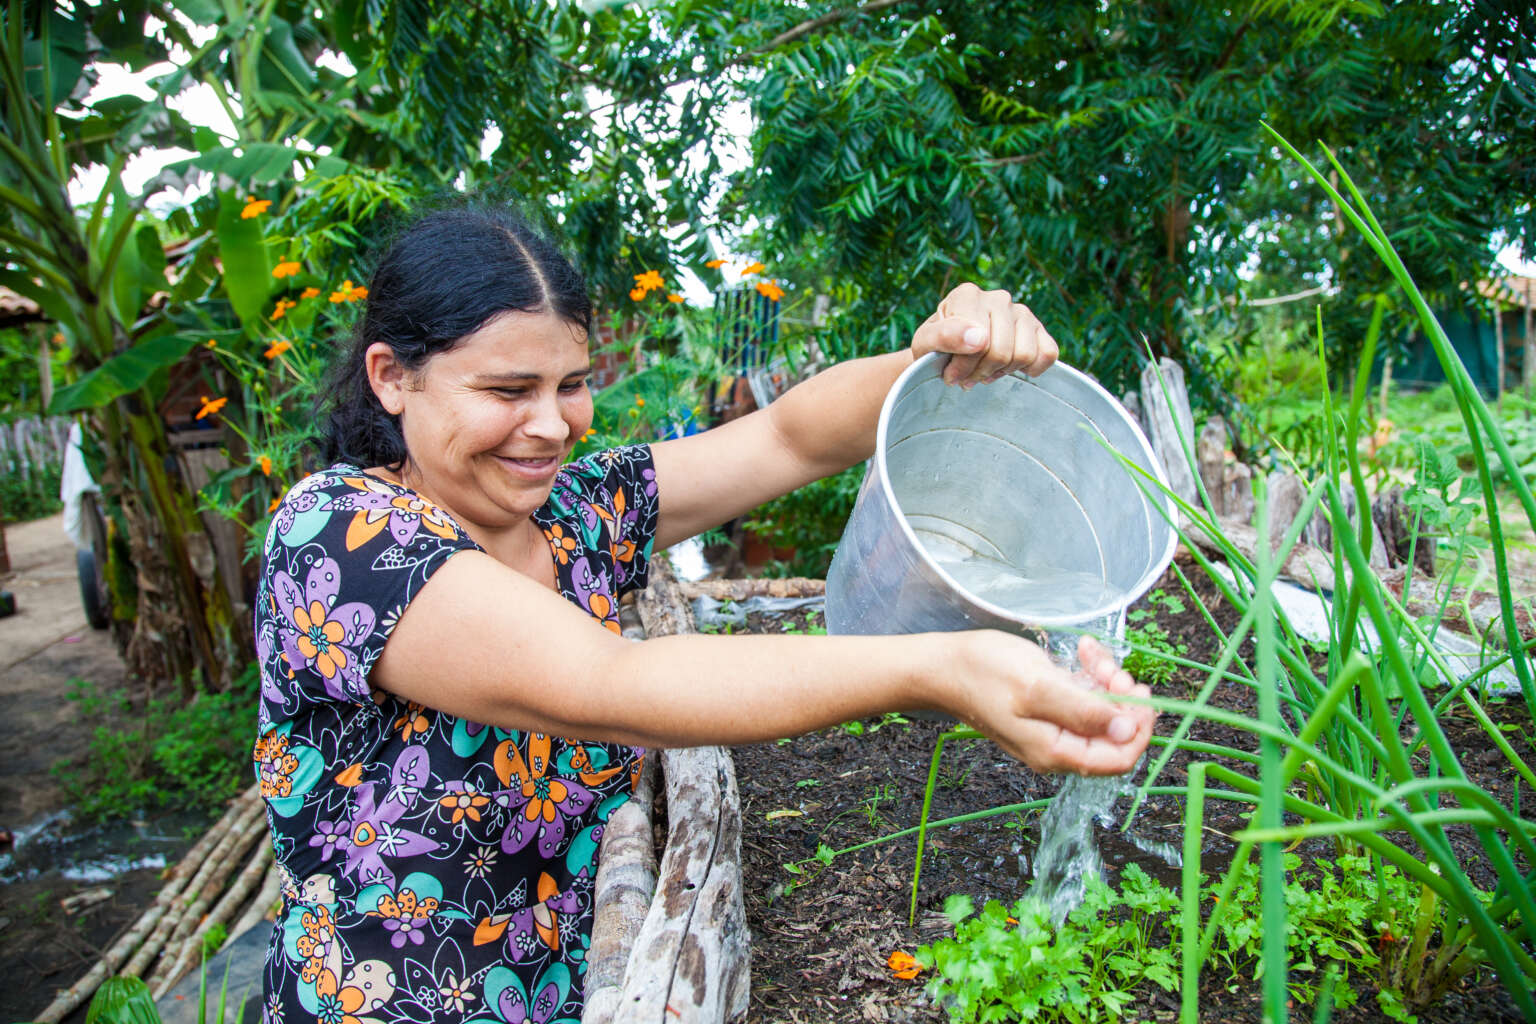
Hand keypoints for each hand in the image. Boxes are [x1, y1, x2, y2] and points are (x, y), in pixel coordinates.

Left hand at [911, 282, 1058, 387]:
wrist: (946, 354)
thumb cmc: (935, 348)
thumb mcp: (925, 344)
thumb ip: (944, 336)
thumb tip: (979, 338)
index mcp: (967, 295)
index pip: (979, 341)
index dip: (964, 366)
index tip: (950, 373)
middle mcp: (998, 298)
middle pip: (1001, 352)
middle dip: (980, 372)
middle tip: (965, 376)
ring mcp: (1022, 312)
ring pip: (1024, 355)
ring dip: (1001, 373)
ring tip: (983, 371)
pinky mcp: (1039, 329)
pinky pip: (1048, 353)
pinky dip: (1031, 370)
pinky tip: (1009, 368)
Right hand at [949, 632, 1154, 774]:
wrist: (944, 666)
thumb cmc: (983, 673)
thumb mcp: (1038, 687)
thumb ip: (1084, 711)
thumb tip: (1127, 730)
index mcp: (1057, 751)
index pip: (1120, 758)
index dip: (1139, 729)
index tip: (1141, 694)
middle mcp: (1058, 747)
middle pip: (1114, 734)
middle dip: (1122, 698)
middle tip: (1112, 668)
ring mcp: (1052, 729)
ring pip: (1101, 712)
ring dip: (1106, 680)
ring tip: (1091, 653)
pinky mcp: (1047, 710)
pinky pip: (1082, 698)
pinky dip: (1089, 674)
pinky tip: (1082, 651)